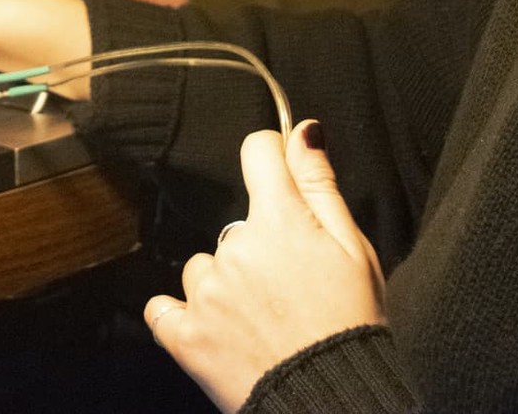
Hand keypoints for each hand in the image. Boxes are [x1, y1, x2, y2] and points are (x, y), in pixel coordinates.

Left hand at [144, 122, 384, 411]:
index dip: (269, 159)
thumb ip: (320, 186)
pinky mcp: (184, 334)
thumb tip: (303, 131)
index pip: (257, 153)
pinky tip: (217, 334)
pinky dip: (183, 318)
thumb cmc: (351, 326)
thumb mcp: (354, 251)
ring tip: (260, 321)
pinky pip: (163, 308)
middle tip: (289, 291)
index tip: (276, 177)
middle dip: (257, 250)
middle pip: (233, 226)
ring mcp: (206, 292)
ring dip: (223, 288)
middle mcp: (235, 248)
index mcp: (279, 221)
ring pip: (203, 268)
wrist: (335, 401)